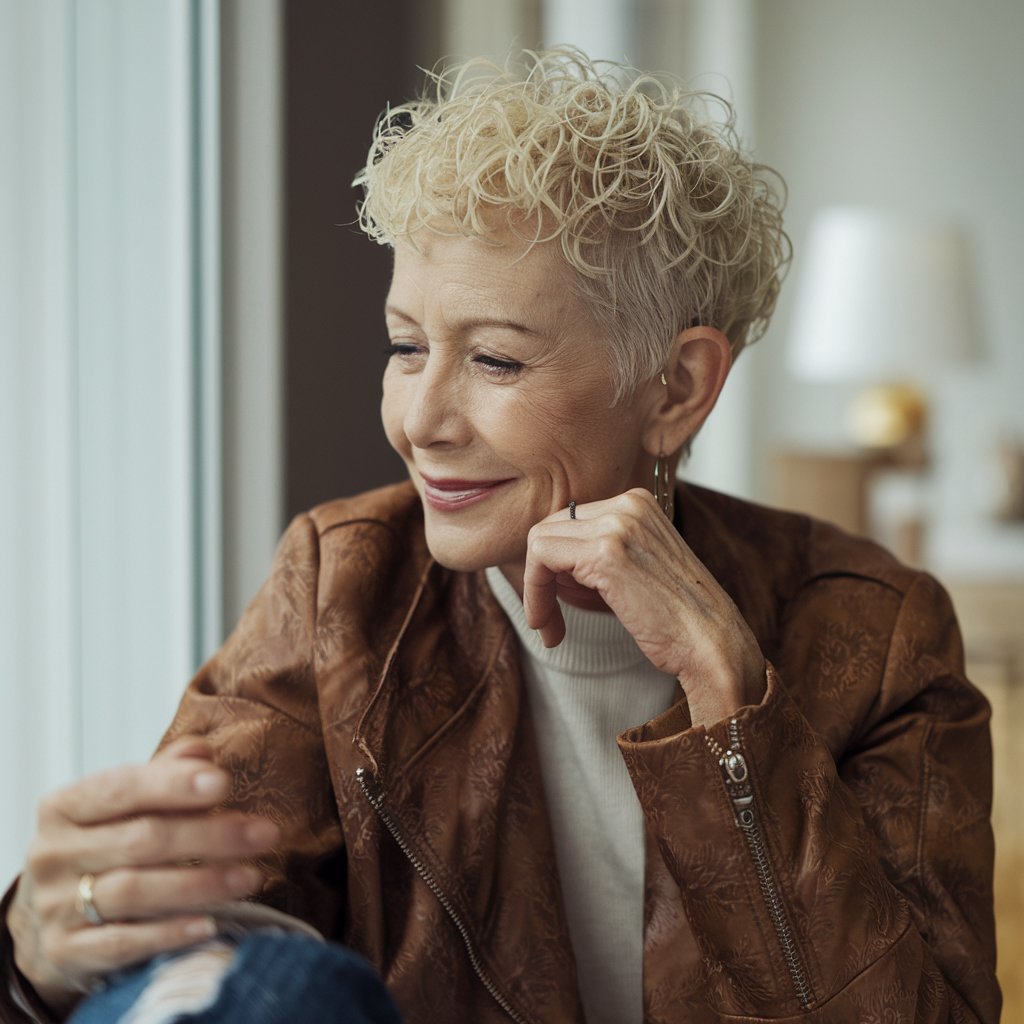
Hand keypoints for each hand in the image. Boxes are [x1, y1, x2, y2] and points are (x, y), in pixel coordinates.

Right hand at [7, 737, 279, 1012]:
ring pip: (135, 891)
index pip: (122, 788)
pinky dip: (168, 933)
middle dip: (211, 835)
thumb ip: (162, 775)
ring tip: (250, 877)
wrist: (50, 918)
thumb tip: (202, 750)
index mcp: (64, 806)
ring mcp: (55, 906)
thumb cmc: (101, 847)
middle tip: (264, 834)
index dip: (174, 785)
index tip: (224, 783)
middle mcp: (52, 854)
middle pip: (141, 840)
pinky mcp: (64, 952)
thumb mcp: (122, 806)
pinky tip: (209, 924)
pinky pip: (122, 943)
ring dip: (201, 884)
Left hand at [522, 488, 764, 725]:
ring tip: (550, 628)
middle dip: (540, 576)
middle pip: (550, 528)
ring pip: (539, 542)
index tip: (555, 601)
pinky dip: (535, 594)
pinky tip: (549, 627)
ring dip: (536, 590)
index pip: (568, 520)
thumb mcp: (635, 568)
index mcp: (637, 502)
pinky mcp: (605, 553)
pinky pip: (541, 559)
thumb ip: (595, 553)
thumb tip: (541, 557)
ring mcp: (618, 524)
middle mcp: (628, 504)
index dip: (553, 564)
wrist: (711, 643)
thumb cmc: (677, 617)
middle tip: (547, 620)